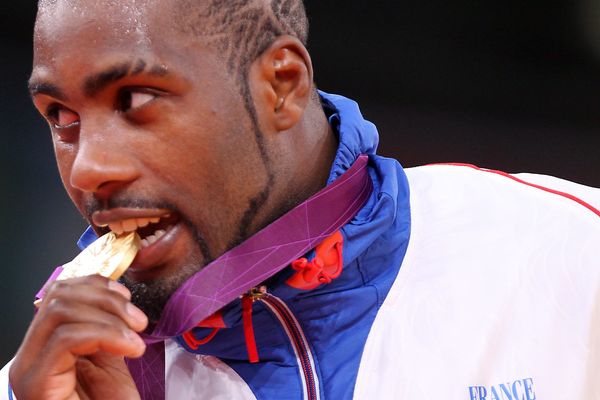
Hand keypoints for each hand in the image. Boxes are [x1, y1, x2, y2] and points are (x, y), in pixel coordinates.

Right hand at [9, 275, 147, 399]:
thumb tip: (118, 299)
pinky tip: (131, 348)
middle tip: (138, 320)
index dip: (95, 285)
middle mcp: (31, 355)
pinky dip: (106, 334)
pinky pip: (66, 338)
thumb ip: (106, 331)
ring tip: (136, 337)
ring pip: (60, 310)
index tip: (127, 296)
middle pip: (59, 296)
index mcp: (48, 346)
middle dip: (106, 298)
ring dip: (109, 316)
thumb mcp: (110, 361)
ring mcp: (30, 369)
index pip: (59, 294)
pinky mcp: (36, 382)